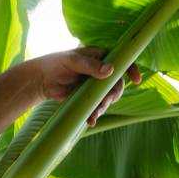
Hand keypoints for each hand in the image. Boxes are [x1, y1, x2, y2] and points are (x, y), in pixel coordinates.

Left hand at [20, 47, 141, 125]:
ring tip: (94, 114)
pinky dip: (95, 114)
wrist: (42, 80)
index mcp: (101, 57)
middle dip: (113, 95)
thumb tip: (110, 70)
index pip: (122, 61)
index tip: (136, 79)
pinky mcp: (89, 98)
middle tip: (106, 102)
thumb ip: (90, 65)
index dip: (131, 69)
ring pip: (108, 98)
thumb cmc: (56, 63)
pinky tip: (91, 120)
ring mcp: (96, 86)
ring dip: (104, 107)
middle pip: (117, 84)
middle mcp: (102, 71)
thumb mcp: (72, 61)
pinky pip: (98, 106)